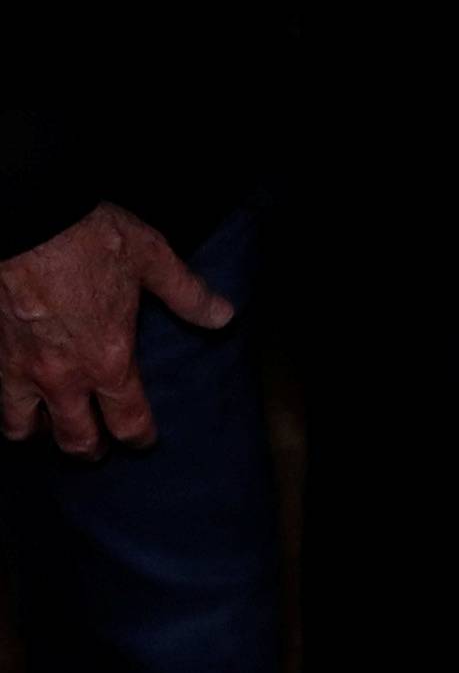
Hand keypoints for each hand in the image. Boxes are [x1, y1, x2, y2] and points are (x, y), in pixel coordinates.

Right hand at [0, 203, 234, 456]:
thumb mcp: (153, 258)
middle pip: (76, 439)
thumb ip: (187, 294)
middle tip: (98, 448)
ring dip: (41, 435)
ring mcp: (23, 370)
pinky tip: (19, 396)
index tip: (144, 441)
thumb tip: (223, 316)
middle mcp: (65, 376)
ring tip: (51, 428)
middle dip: (90, 450)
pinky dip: (10, 408)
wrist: (31, 222)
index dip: (139, 437)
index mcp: (109, 359)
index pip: (127, 420)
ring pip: (24, 429)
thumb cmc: (92, 238)